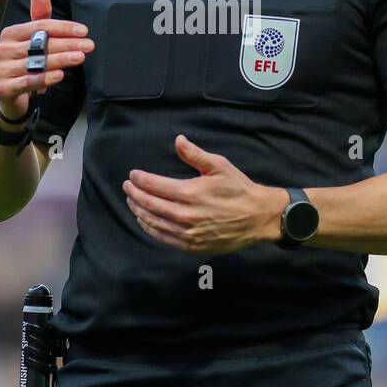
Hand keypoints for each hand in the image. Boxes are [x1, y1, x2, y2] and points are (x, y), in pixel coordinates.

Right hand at [0, 0, 93, 119]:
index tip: (83, 31)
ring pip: (35, 63)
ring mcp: (0, 70)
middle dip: (67, 44)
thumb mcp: (32, 39)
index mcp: (10, 34)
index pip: (39, 27)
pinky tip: (60, 75)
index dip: (63, 28)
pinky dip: (45, 78)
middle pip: (39, 44)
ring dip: (60, 60)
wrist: (10, 95)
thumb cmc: (25, 62)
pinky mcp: (3, 88)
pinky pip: (27, 82)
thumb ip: (40, 17)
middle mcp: (1, 49)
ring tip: (79, 57)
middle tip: (88, 45)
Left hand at [123, 135, 288, 254]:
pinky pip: (163, 238)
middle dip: (134, 194)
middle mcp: (185, 215)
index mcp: (190, 193)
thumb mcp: (220, 166)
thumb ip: (195, 154)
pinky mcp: (192, 246)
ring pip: (153, 222)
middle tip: (127, 187)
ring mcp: (187, 233)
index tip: (132, 174)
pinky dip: (150, 229)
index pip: (154, 186)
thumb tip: (177, 140)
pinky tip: (144, 221)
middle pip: (149, 204)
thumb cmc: (239, 189)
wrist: (258, 217)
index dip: (140, 179)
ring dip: (138, 211)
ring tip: (132, 201)